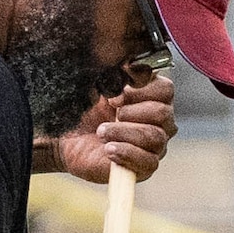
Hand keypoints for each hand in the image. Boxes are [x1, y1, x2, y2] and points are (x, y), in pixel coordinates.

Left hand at [52, 76, 176, 185]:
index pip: (165, 90)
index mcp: (153, 98)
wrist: (68, 139)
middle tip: (110, 114)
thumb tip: (130, 65)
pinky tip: (108, 149)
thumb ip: (117, 73)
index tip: (114, 96)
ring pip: (154, 137)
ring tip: (101, 132)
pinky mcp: (145, 167)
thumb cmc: (86, 111)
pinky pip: (148, 161)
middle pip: (163, 113)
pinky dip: (126, 153)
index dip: (140, 91)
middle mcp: (160, 121)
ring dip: (123, 132)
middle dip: (131, 112)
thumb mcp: (99, 85)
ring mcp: (156, 145)